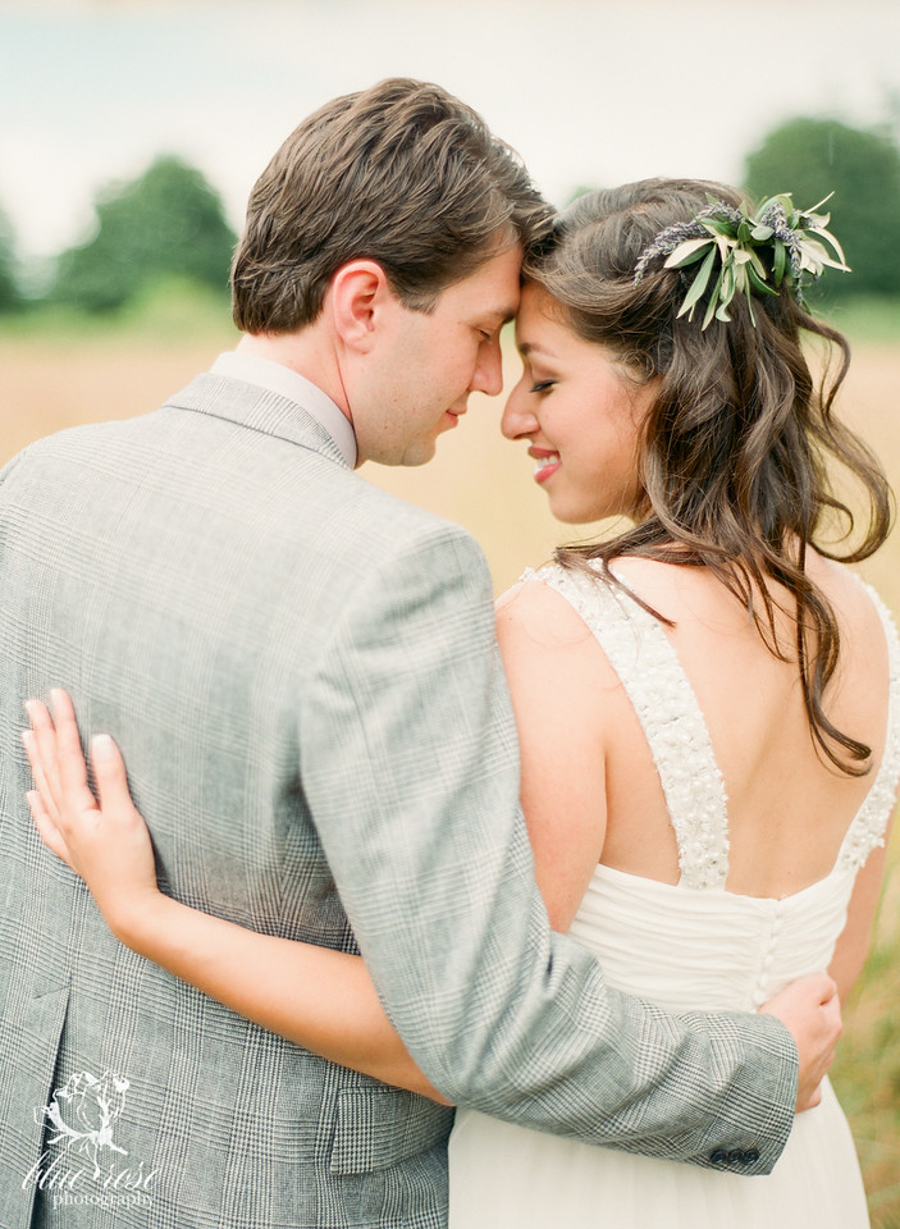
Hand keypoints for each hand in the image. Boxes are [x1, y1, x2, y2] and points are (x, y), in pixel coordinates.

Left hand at [23, 689, 160, 937]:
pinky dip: (36, 804)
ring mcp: (66, 835)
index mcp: (78, 806)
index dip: (63, 723)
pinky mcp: (73, 850)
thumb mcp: (127, 816)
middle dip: (43, 732)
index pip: (67, 755)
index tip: (57, 695)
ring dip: (36, 759)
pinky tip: (30, 794)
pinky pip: (45, 821)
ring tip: (27, 734)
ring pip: (44, 788)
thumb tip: (101, 739)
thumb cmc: (131, 863)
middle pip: (50, 767)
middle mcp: (65, 818)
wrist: (129, 907)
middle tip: (33, 703)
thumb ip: (112, 777)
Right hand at [759, 972, 841, 1111]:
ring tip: (773, 1042)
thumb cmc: (781, 1027)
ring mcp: (816, 1077)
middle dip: (804, 1020)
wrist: (762, 1071)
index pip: (829, 997)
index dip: (809, 990)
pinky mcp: (801, 1097)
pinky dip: (794, 1078)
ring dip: (799, 1048)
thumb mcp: (803, 991)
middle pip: (819, 1028)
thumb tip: (826, 983)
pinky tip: (782, 1073)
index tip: (789, 991)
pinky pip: (802, 1085)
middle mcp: (829, 1053)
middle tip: (777, 1014)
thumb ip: (820, 982)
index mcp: (832, 1026)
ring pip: (812, 1056)